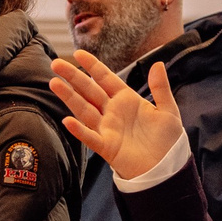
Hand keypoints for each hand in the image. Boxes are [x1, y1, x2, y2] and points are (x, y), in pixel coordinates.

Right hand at [50, 52, 186, 180]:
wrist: (167, 167)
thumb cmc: (167, 140)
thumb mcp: (167, 110)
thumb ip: (160, 87)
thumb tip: (158, 63)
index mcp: (126, 99)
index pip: (105, 78)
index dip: (92, 65)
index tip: (78, 53)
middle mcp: (112, 111)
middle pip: (89, 90)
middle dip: (73, 77)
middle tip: (56, 63)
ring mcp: (107, 128)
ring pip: (84, 109)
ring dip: (69, 97)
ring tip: (54, 83)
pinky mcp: (106, 146)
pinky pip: (90, 137)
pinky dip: (79, 130)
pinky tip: (68, 120)